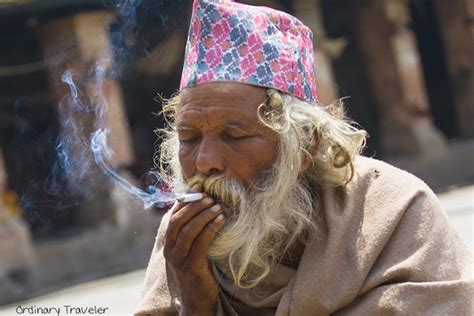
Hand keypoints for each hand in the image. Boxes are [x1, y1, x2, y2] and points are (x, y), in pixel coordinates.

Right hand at [163, 195, 224, 314]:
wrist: (198, 299)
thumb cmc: (199, 270)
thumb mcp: (193, 248)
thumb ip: (194, 230)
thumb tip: (204, 204)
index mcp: (168, 242)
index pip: (173, 215)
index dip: (185, 199)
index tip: (199, 187)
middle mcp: (169, 250)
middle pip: (178, 220)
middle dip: (194, 205)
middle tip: (210, 197)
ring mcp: (178, 259)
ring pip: (188, 230)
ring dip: (204, 215)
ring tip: (218, 207)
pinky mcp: (191, 267)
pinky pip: (200, 243)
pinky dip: (210, 229)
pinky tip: (221, 221)